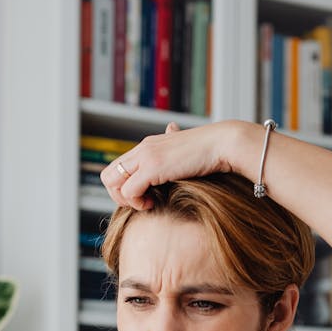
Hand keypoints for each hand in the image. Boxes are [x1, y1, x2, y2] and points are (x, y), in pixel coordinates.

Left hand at [101, 120, 244, 210]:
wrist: (223, 144)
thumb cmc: (210, 151)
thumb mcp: (184, 148)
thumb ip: (172, 143)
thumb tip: (171, 128)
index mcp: (147, 146)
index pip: (118, 168)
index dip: (124, 187)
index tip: (144, 196)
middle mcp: (142, 149)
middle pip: (108, 175)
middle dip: (119, 195)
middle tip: (141, 203)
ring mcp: (146, 157)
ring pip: (113, 183)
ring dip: (127, 200)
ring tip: (148, 203)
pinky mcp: (152, 167)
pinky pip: (129, 191)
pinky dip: (138, 203)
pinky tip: (154, 202)